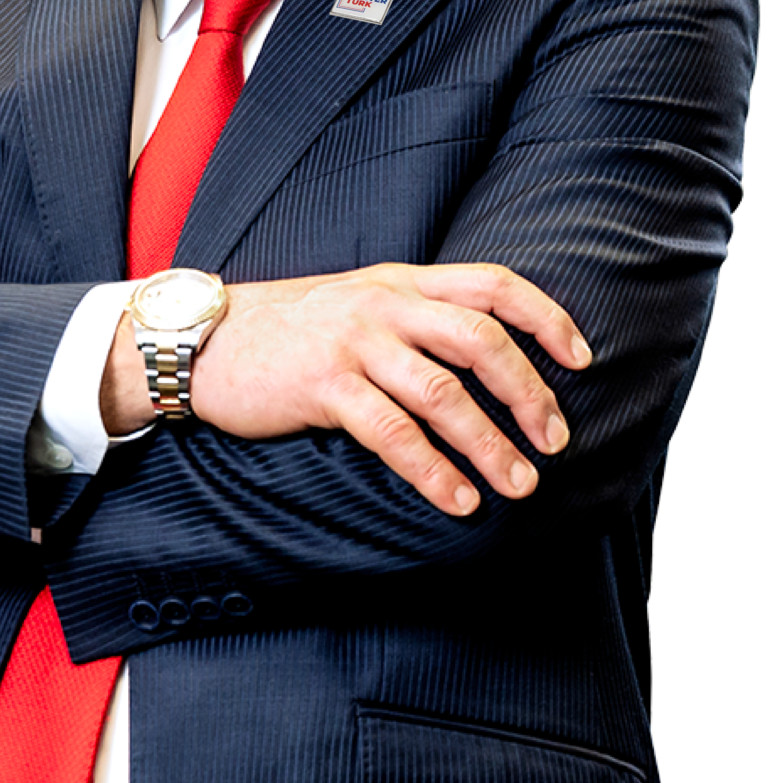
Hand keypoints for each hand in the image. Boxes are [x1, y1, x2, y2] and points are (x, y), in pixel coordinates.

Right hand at [107, 262, 590, 516]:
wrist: (201, 339)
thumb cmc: (287, 332)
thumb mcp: (356, 304)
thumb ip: (413, 320)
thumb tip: (485, 362)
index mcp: (400, 281)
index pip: (493, 285)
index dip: (546, 318)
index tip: (580, 359)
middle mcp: (384, 303)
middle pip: (480, 340)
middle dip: (529, 394)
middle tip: (554, 441)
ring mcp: (353, 342)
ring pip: (443, 392)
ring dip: (489, 444)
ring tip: (518, 485)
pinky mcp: (322, 385)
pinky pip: (392, 433)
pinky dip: (432, 471)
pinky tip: (457, 500)